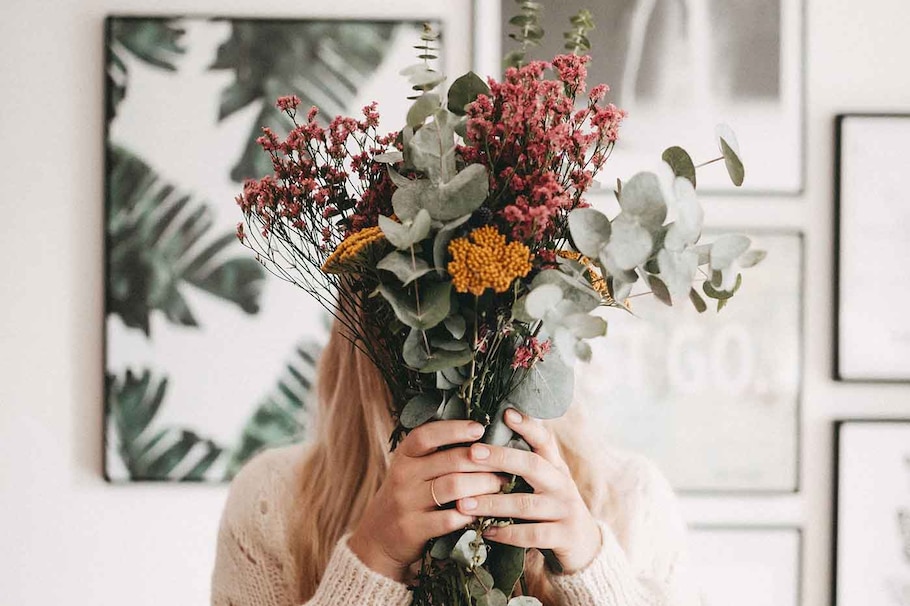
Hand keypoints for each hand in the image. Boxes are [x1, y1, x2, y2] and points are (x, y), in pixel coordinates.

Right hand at [348, 420, 503, 581]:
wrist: (378, 537)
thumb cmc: (406, 495)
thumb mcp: (411, 468)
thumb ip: (435, 453)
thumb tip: (479, 433)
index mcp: (404, 456)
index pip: (427, 435)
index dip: (454, 429)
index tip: (479, 428)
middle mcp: (403, 476)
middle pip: (450, 461)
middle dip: (483, 461)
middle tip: (504, 464)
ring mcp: (407, 503)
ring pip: (454, 487)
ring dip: (483, 485)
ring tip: (499, 485)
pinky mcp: (414, 529)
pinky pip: (450, 519)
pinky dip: (471, 514)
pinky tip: (484, 512)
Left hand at [455, 409, 602, 573]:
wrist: (585, 543)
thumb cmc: (552, 506)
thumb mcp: (546, 482)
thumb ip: (525, 464)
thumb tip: (486, 441)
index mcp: (555, 466)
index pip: (544, 440)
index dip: (527, 426)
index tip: (507, 413)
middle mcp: (561, 484)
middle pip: (532, 465)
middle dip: (500, 458)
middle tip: (472, 452)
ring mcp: (564, 509)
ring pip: (525, 504)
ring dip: (492, 503)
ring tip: (464, 503)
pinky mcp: (564, 536)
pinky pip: (532, 534)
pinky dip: (507, 533)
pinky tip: (487, 531)